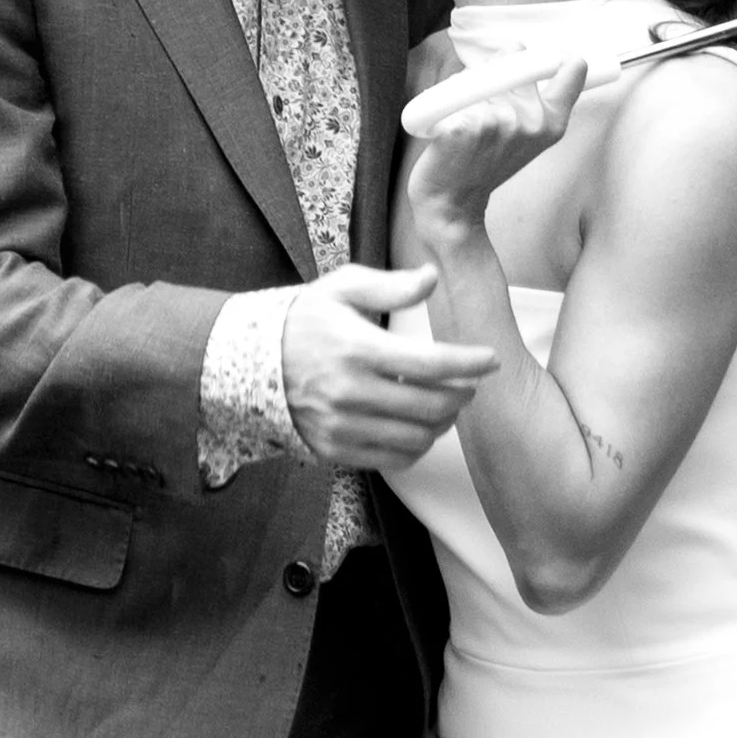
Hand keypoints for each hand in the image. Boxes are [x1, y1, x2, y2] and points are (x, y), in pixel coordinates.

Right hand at [281, 263, 496, 469]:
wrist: (246, 363)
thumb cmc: (302, 319)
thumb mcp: (340, 288)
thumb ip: (390, 286)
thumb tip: (432, 278)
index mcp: (357, 348)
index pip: (431, 363)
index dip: (469, 363)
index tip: (490, 360)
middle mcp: (351, 392)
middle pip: (432, 405)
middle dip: (462, 395)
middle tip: (469, 384)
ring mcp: (342, 425)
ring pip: (418, 437)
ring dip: (442, 422)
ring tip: (445, 405)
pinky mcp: (335, 449)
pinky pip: (394, 459)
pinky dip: (417, 446)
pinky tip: (418, 426)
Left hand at [403, 58, 586, 245]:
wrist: (452, 204)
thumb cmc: (485, 166)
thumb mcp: (527, 139)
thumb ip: (539, 103)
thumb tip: (554, 59)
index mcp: (550, 124)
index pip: (570, 71)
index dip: (560, 60)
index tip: (557, 61)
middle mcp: (528, 120)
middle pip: (509, 56)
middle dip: (491, 67)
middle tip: (481, 101)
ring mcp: (496, 122)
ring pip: (474, 74)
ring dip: (461, 87)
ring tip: (460, 119)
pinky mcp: (462, 126)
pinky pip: (448, 91)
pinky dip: (441, 103)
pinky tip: (443, 129)